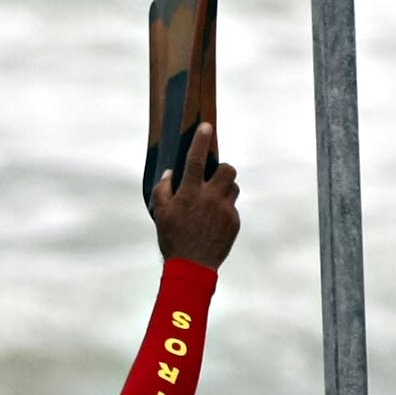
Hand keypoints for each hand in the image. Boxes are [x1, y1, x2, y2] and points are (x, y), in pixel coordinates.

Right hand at [150, 119, 240, 269]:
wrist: (192, 267)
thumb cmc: (173, 239)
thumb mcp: (161, 213)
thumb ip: (163, 189)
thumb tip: (170, 173)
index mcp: (190, 193)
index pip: (196, 159)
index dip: (201, 140)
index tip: (206, 126)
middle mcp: (210, 198)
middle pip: (227, 169)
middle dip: (222, 168)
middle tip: (212, 177)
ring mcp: (225, 210)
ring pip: (233, 187)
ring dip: (225, 188)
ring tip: (213, 200)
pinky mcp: (234, 222)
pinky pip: (233, 207)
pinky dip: (224, 209)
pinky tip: (213, 222)